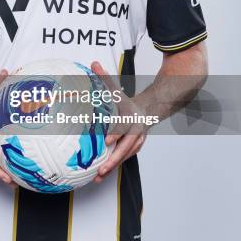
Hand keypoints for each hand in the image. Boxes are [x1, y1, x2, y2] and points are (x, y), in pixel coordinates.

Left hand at [91, 61, 146, 182]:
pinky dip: (114, 167)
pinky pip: (124, 159)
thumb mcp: (116, 89)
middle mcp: (136, 130)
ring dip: (113, 167)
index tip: (107, 141)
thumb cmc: (127, 102)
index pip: (123, 126)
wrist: (147, 111)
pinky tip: (102, 175)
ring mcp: (137, 141)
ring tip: (99, 177)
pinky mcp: (134, 148)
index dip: (116, 133)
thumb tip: (93, 63)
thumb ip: (104, 77)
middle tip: (102, 168)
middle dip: (115, 158)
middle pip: (126, 147)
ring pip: (126, 156)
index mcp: (131, 116)